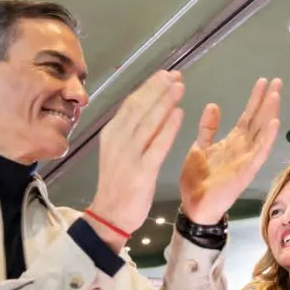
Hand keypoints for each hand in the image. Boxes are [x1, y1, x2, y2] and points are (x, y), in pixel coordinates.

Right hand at [88, 70, 186, 238]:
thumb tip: (143, 105)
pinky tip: (180, 114)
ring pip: (149, 122)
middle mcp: (119, 140)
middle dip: (158, 89)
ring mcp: (129, 155)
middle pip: (140, 107)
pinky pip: (157, 145)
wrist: (109, 215)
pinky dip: (168, 128)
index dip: (149, 87)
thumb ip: (129, 130)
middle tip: (175, 74)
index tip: (164, 74)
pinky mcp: (142, 171)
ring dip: (165, 101)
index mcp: (112, 133)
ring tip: (180, 86)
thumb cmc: (117, 183)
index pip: (131, 103)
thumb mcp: (117, 151)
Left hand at [179, 77, 281, 224]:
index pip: (248, 117)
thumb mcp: (199, 148)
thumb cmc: (197, 181)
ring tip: (276, 95)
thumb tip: (213, 106)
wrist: (193, 206)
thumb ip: (208, 129)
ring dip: (270, 114)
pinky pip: (259, 153)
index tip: (263, 81)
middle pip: (259, 121)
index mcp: (232, 143)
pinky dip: (267, 139)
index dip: (255, 100)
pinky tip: (274, 124)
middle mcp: (243, 149)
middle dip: (268, 101)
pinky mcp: (245, 172)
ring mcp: (246, 160)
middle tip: (278, 81)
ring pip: (262, 133)